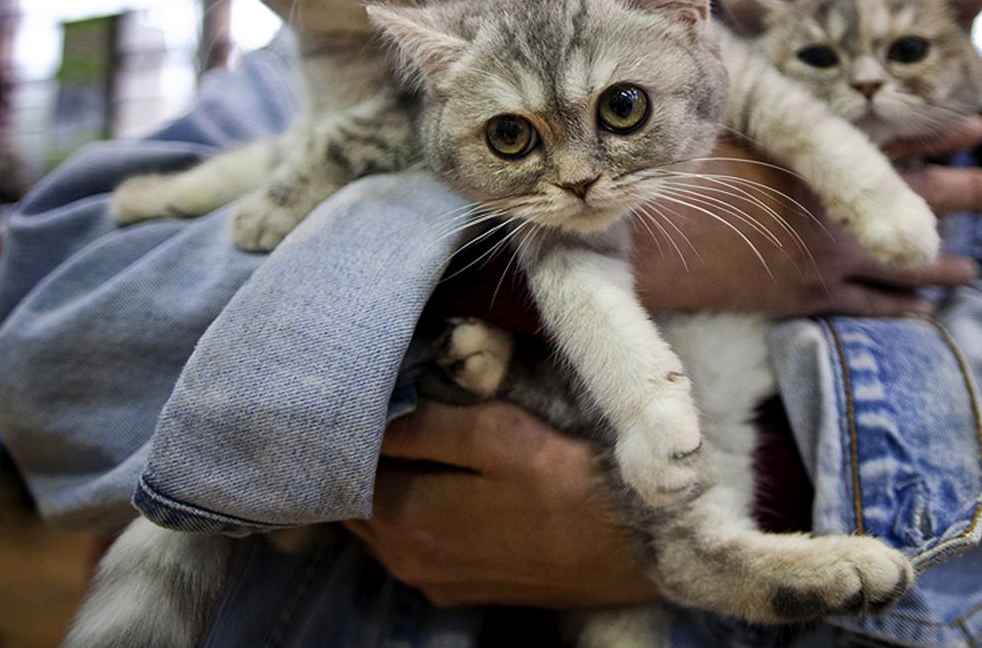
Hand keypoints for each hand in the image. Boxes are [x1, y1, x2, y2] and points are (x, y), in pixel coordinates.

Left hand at [346, 401, 655, 608]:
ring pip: (383, 526)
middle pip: (359, 503)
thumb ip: (425, 428)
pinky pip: (415, 544)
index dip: (350, 430)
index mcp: (406, 521)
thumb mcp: (497, 435)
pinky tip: (436, 480)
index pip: (346, 470)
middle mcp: (406, 562)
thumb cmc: (566, 478)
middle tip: (377, 408)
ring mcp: (435, 582)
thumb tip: (371, 416)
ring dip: (387, 485)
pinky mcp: (464, 588)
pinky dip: (412, 510)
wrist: (635, 544)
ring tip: (405, 437)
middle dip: (360, 459)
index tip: (361, 393)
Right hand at [633, 117, 981, 314]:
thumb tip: (779, 82)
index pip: (898, 141)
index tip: (978, 125)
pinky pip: (868, 305)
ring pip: (904, 264)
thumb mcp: (726, 123)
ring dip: (945, 264)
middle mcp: (836, 211)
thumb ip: (767, 111)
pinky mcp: (805, 296)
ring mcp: (826, 258)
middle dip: (970, 192)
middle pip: (922, 200)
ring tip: (977, 267)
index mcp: (821, 162)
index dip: (940, 133)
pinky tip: (924, 313)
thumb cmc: (681, 175)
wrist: (652, 241)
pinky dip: (901, 309)